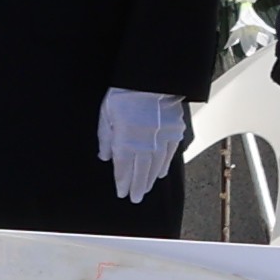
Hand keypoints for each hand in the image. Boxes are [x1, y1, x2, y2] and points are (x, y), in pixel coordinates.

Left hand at [98, 88, 191, 204]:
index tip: (121, 193)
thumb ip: (106, 138)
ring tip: (146, 189)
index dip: (122, 182)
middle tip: (135, 199)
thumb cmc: (124, 96)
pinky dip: (164, 165)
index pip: (123, 168)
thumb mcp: (106, 115)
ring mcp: (161, 139)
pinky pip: (169, 154)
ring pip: (155, 165)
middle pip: (140, 171)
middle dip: (136, 186)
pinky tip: (160, 173)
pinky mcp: (174, 132)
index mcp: (125, 141)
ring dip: (149, 179)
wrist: (151, 79)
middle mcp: (144, 144)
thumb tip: (106, 157)